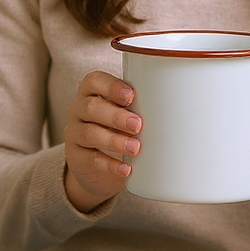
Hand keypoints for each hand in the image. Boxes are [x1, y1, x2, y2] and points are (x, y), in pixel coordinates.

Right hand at [64, 71, 141, 212]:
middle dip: (116, 116)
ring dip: (114, 140)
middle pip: (91, 107)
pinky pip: (90, 159)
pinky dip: (110, 165)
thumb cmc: (119, 130)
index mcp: (91, 92)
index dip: (111, 86)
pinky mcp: (75, 158)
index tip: (131, 96)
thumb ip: (140, 107)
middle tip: (138, 125)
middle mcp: (77, 110)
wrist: (98, 165)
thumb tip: (176, 108)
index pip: (94, 81)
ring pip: (89, 133)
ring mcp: (73, 134)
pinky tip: (126, 169)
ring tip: (136, 148)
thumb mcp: (126, 115)